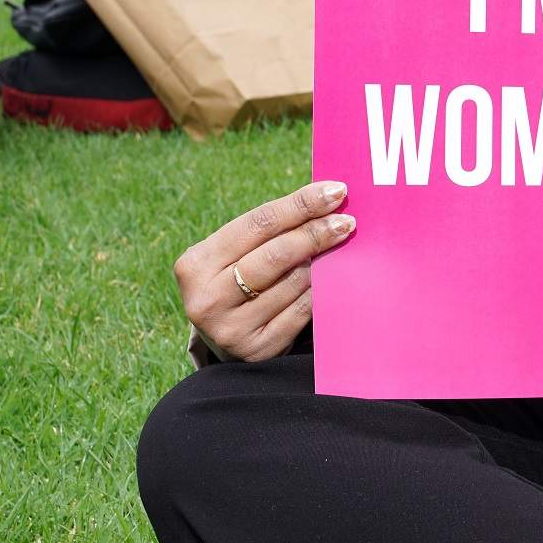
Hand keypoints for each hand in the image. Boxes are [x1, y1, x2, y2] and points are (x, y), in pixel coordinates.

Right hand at [176, 179, 355, 362]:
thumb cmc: (236, 281)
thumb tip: (325, 199)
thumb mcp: (235, 255)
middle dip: (317, 233)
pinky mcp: (257, 350)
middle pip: (277, 254)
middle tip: (347, 221)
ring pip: (294, 282)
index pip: (258, 223)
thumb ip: (269, 231)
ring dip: (321, 263)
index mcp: (195, 264)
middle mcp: (207, 298)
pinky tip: (331, 279)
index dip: (300, 205)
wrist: (224, 339)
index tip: (335, 192)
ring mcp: (231, 328)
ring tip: (336, 250)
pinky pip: (303, 310)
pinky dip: (320, 291)